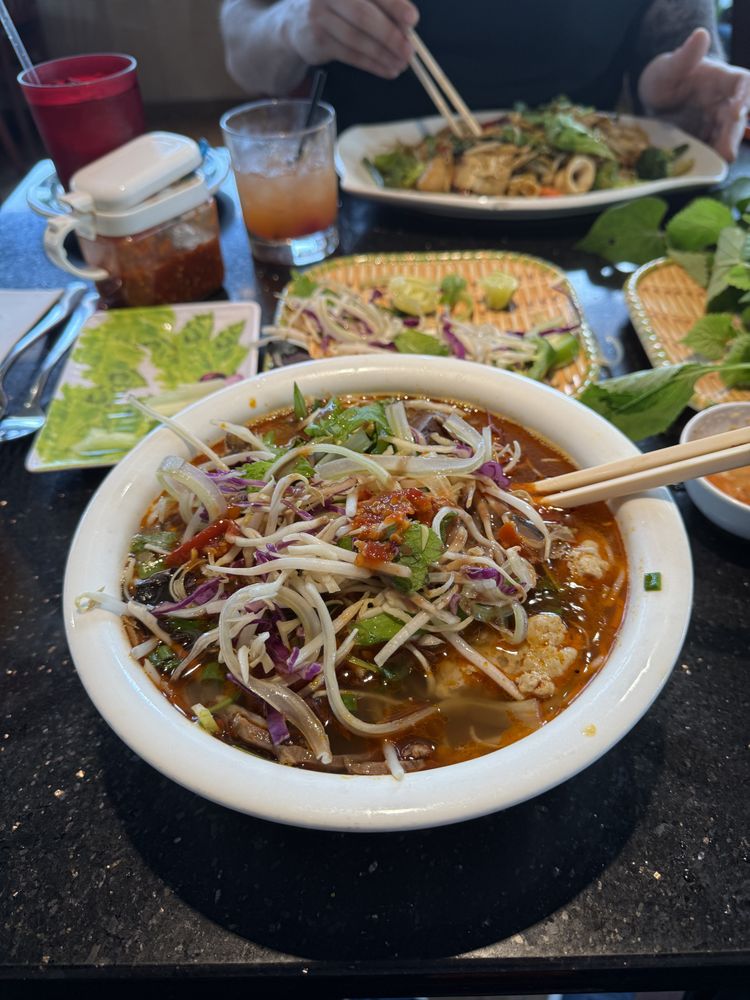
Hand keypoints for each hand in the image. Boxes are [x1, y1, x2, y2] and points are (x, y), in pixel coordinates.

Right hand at [286, 0, 418, 78]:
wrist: (298, 22)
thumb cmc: (338, 8)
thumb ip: (381, 7)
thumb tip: (407, 28)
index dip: (394, 5)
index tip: (412, 20)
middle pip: (364, 16)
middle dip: (390, 35)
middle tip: (409, 51)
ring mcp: (321, 16)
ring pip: (357, 39)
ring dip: (383, 55)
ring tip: (401, 65)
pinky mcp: (318, 40)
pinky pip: (350, 55)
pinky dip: (372, 64)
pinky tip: (387, 69)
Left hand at [638, 28, 749, 161]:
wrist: (653, 100)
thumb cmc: (664, 77)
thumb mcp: (668, 67)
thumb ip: (684, 56)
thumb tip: (700, 35)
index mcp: (723, 80)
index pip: (744, 84)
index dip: (745, 97)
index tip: (737, 110)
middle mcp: (725, 103)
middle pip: (736, 119)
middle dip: (732, 135)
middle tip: (726, 152)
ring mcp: (715, 125)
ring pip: (725, 139)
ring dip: (720, 153)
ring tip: (714, 165)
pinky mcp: (705, 142)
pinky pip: (710, 153)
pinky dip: (707, 161)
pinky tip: (700, 170)